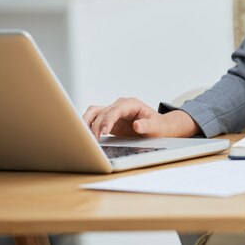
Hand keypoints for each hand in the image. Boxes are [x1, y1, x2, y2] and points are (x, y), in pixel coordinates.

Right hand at [82, 97, 198, 139]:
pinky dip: (88, 125)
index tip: (104, 131)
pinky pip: (95, 119)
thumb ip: (147, 126)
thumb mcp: (156, 127)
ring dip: (88, 123)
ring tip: (86, 137)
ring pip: (94, 112)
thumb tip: (137, 125)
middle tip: (94, 140)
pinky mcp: (109, 120)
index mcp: (131, 104)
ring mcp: (113, 112)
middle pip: (103, 112)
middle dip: (96, 125)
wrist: (158, 127)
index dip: (108, 120)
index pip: (115, 110)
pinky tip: (86, 135)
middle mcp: (120, 105)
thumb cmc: (158, 126)